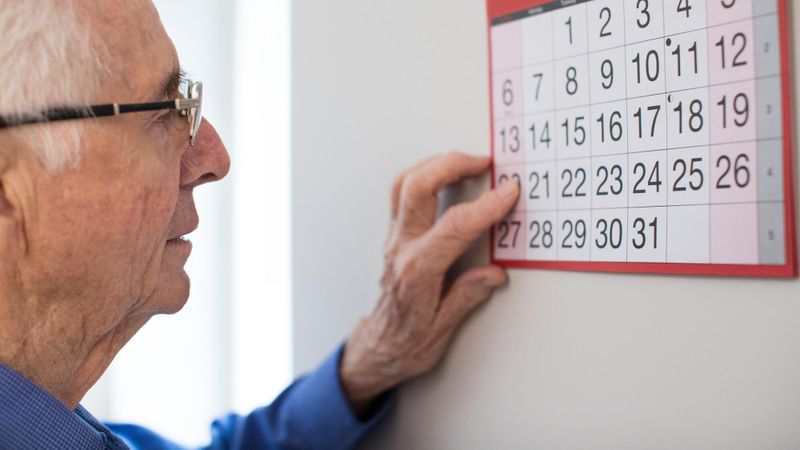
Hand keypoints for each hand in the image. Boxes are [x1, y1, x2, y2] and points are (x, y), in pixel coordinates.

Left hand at [340, 152, 519, 414]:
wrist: (378, 349)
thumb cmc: (407, 343)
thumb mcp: (442, 330)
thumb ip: (467, 297)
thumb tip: (493, 273)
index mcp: (417, 271)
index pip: (453, 227)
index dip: (485, 206)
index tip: (508, 193)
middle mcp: (401, 247)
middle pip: (417, 188)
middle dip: (451, 165)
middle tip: (484, 162)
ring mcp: (393, 238)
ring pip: (404, 184)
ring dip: (435, 165)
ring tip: (466, 162)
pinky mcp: (393, 236)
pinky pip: (402, 193)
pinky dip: (424, 176)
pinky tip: (444, 176)